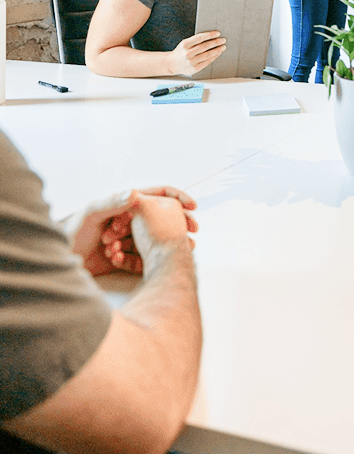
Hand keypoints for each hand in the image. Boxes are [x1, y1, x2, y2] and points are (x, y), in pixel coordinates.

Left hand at [68, 187, 197, 276]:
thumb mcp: (91, 214)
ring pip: (153, 240)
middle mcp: (130, 220)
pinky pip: (140, 258)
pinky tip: (122, 261)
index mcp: (125, 204)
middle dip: (178, 225)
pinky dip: (137, 260)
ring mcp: (129, 238)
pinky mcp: (125, 257)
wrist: (59, 261)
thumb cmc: (71, 233)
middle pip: (162, 218)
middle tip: (192, 234)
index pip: (159, 194)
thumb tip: (135, 193)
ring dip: (157, 247)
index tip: (193, 206)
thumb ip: (112, 203)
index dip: (178, 197)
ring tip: (166, 253)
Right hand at [166, 31, 225, 75]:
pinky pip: (207, 62)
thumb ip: (195, 41)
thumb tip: (210, 36)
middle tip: (223, 40)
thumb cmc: (181, 52)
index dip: (210, 35)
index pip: (200, 38)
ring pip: (208, 54)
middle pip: (205, 46)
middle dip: (216, 42)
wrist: (172, 64)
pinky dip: (214, 57)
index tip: (218, 33)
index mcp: (185, 44)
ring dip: (217, 50)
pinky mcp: (195, 68)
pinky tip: (218, 53)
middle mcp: (188, 53)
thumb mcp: (185, 43)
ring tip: (223, 47)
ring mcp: (191, 62)